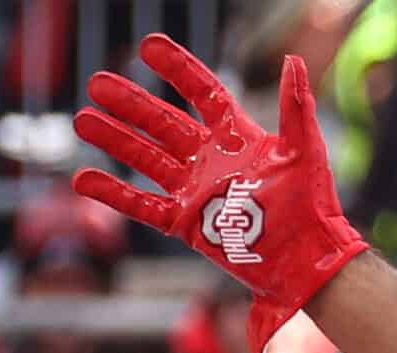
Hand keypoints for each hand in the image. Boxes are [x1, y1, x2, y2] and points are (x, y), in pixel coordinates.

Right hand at [73, 35, 366, 352]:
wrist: (309, 262)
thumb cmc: (313, 208)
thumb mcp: (305, 153)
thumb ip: (296, 108)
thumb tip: (294, 62)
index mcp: (240, 139)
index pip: (204, 94)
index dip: (179, 70)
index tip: (149, 46)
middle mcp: (213, 161)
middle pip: (163, 123)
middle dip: (131, 103)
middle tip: (97, 82)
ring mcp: (198, 192)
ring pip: (147, 159)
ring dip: (115, 139)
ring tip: (83, 119)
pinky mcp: (188, 224)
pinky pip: (144, 206)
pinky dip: (115, 194)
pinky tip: (84, 179)